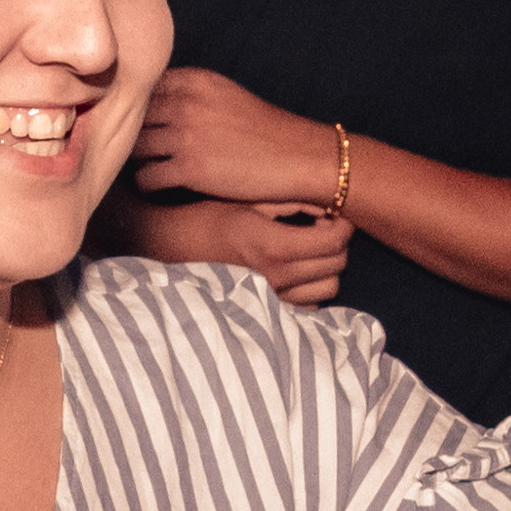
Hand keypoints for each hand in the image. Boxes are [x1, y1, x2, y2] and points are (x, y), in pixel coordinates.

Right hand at [106, 188, 354, 306]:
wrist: (169, 250)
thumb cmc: (205, 220)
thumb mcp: (245, 201)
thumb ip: (289, 201)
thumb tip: (325, 200)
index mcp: (272, 245)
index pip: (334, 240)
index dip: (341, 224)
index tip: (329, 213)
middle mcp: (276, 276)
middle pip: (337, 264)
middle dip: (336, 242)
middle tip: (320, 227)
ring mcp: (272, 298)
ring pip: (329, 288)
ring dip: (326, 267)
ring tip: (308, 250)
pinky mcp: (267, 310)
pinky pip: (309, 306)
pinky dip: (310, 289)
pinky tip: (294, 271)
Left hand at [131, 67, 340, 207]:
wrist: (297, 157)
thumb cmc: (262, 131)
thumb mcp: (223, 96)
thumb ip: (187, 96)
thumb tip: (148, 106)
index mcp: (193, 80)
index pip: (141, 89)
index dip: (134, 111)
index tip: (135, 126)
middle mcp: (185, 102)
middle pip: (132, 119)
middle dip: (128, 137)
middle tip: (131, 154)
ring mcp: (185, 135)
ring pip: (133, 149)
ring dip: (135, 163)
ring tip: (144, 170)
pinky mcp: (189, 169)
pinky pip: (146, 179)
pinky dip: (147, 187)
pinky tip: (157, 189)